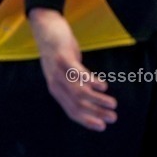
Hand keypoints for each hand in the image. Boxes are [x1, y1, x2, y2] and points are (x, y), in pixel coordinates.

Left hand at [29, 8, 116, 130]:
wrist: (44, 28)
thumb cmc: (58, 52)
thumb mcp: (63, 72)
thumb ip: (74, 85)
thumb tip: (91, 100)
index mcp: (56, 88)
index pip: (70, 110)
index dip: (86, 120)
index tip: (102, 127)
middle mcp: (55, 82)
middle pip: (76, 103)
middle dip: (96, 113)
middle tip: (113, 118)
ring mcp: (57, 70)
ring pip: (78, 91)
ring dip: (97, 99)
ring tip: (113, 103)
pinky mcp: (62, 57)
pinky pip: (76, 72)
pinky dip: (90, 80)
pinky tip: (102, 85)